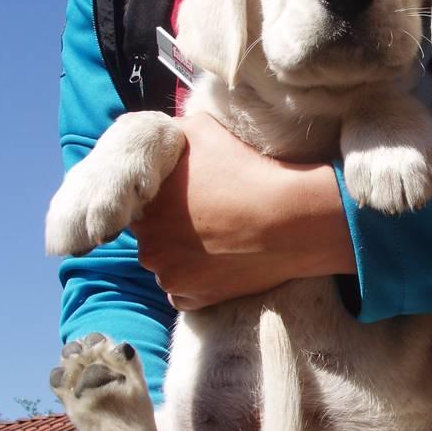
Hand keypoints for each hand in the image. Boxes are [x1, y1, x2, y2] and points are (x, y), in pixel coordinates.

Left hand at [132, 113, 355, 308]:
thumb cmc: (247, 171)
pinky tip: (220, 262)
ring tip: (218, 240)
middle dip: (171, 228)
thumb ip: (168, 135)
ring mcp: (170, 276)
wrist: (290, 219)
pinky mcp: (192, 299)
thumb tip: (158, 141)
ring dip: (182, 256)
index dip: (166, 198)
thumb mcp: (201, 130)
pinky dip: (197, 280)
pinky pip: (183, 291)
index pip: (141, 203)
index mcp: (145, 205)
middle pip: (152, 236)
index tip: (191, 196)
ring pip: (166, 264)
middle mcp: (148, 245)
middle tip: (207, 217)